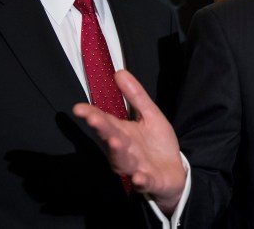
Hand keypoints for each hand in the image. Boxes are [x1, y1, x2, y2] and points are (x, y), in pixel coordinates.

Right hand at [73, 70, 185, 213]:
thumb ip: (135, 96)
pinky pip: (143, 181)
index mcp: (123, 133)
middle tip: (94, 119)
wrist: (174, 172)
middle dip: (102, 129)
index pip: (105, 121)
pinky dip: (140, 180)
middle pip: (111, 138)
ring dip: (118, 152)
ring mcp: (135, 167)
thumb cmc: (157, 144)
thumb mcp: (150, 114)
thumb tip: (119, 72)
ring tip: (115, 141)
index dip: (92, 114)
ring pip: (123, 160)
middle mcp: (124, 150)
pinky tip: (138, 177)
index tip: (78, 108)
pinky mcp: (149, 181)